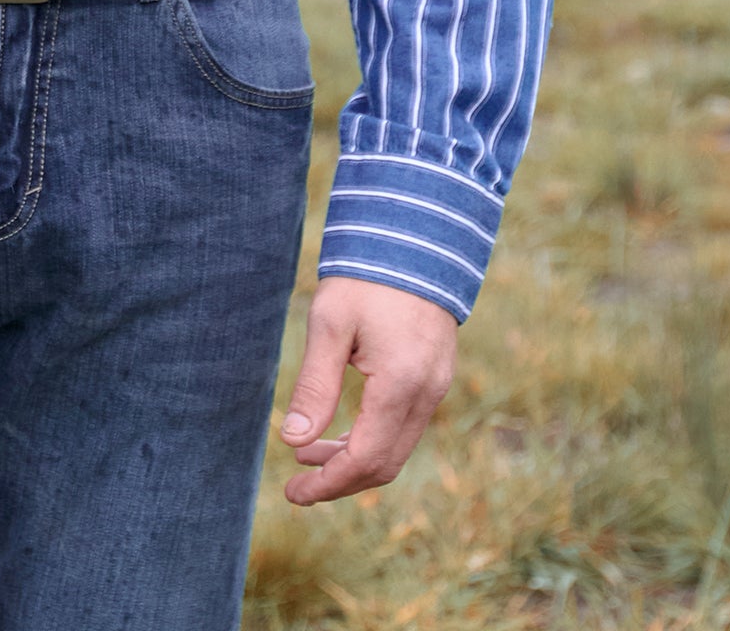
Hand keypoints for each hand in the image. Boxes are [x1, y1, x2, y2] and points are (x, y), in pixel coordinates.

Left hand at [278, 276, 456, 504]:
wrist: (414, 236)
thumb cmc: (366, 276)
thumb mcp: (330, 325)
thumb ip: (314, 386)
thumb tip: (292, 440)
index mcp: (400, 385)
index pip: (365, 460)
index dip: (328, 484)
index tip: (293, 493)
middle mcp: (426, 394)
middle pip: (385, 465)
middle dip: (339, 481)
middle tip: (296, 485)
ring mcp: (436, 386)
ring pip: (397, 448)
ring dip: (354, 459)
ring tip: (307, 452)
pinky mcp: (436, 376)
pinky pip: (405, 426)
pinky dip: (372, 437)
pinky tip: (340, 429)